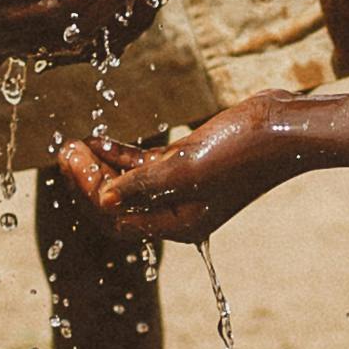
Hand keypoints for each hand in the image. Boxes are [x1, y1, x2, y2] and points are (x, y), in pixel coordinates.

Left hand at [51, 95, 314, 243]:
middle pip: (120, 203)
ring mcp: (185, 185)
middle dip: (88, 180)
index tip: (69, 162)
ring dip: (101, 166)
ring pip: (131, 182)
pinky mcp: (192, 161)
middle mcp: (180, 209)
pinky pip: (147, 165)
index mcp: (179, 222)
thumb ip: (142, 184)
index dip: (88, 194)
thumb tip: (101, 199)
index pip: (118, 218)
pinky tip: (100, 141)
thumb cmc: (242, 150)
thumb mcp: (186, 168)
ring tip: (75, 145)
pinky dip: (122, 155)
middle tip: (64, 152)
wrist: (285, 125)